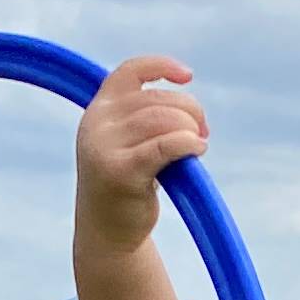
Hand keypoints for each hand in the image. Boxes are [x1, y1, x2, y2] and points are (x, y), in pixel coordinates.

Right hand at [74, 53, 206, 256]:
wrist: (107, 232)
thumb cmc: (127, 185)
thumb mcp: (127, 144)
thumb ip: (145, 120)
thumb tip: (191, 111)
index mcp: (98, 110)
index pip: (130, 71)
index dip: (161, 66)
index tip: (188, 76)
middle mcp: (97, 123)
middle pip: (158, 100)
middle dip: (190, 112)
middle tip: (202, 132)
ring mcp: (105, 147)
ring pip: (164, 119)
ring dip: (191, 129)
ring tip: (198, 145)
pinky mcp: (121, 171)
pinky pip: (165, 145)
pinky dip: (188, 143)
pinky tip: (198, 149)